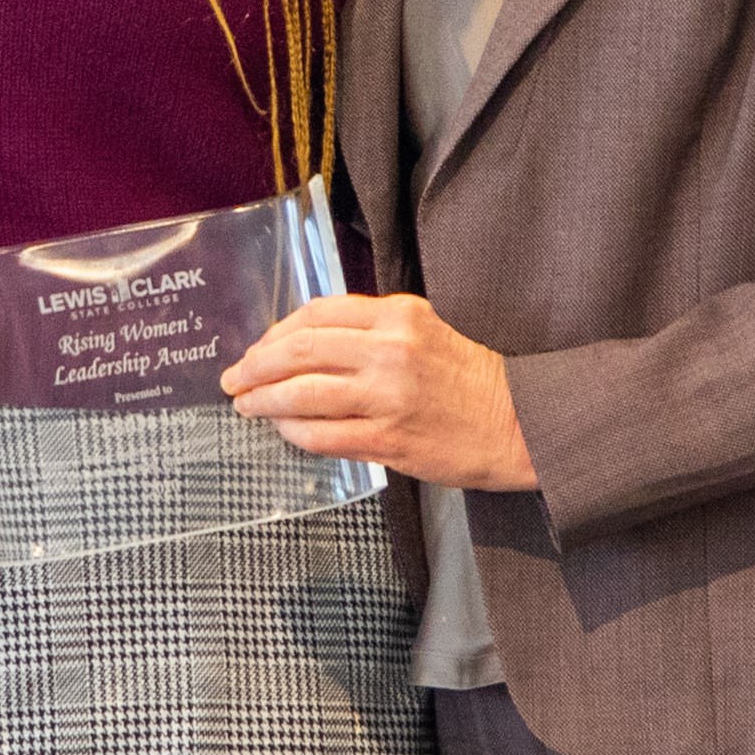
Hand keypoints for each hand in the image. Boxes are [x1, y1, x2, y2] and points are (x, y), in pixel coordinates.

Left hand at [221, 293, 537, 491]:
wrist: (520, 423)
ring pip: (302, 394)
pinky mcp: (390, 439)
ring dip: (264, 400)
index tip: (259, 348)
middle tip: (234, 379)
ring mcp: (388, 396)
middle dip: (255, 365)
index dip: (276, 332)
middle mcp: (389, 350)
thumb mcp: (425, 329)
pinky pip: (323, 436)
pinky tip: (283, 430)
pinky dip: (293, 432)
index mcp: (397, 315)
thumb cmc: (470, 377)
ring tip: (247, 406)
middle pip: (299, 350)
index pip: (316, 314)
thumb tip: (306, 343)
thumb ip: (372, 329)